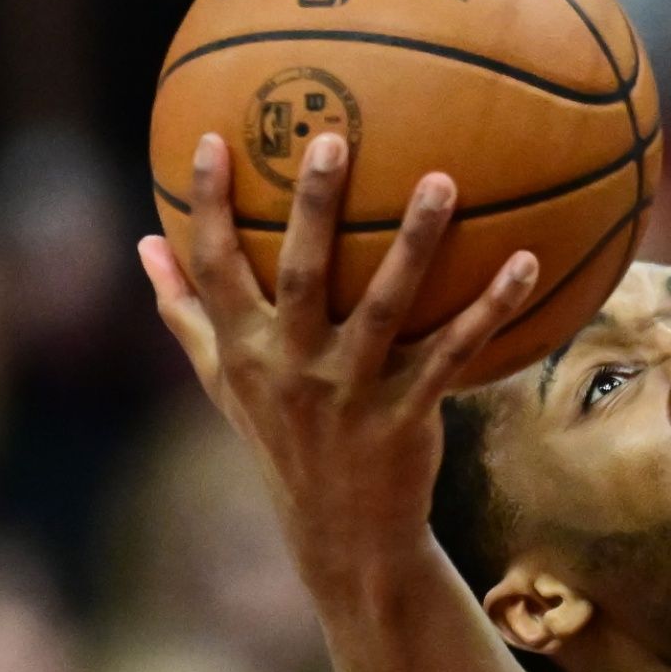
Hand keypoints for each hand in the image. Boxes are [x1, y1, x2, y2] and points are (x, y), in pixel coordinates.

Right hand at [137, 131, 536, 580]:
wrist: (341, 534)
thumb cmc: (282, 440)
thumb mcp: (222, 383)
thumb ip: (185, 313)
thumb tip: (144, 242)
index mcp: (244, 351)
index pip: (216, 267)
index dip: (208, 205)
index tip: (212, 139)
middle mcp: (292, 367)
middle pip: (302, 273)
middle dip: (314, 206)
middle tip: (333, 137)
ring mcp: (351, 391)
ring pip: (386, 305)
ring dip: (415, 242)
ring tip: (441, 181)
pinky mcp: (407, 414)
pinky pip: (455, 350)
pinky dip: (491, 307)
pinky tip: (526, 263)